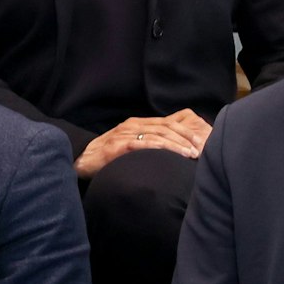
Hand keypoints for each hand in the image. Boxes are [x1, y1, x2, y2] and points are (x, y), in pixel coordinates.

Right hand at [73, 108, 210, 178]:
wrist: (81, 160)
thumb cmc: (109, 156)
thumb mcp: (131, 145)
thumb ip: (148, 143)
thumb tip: (172, 149)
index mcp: (138, 123)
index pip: (169, 123)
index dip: (187, 131)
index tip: (202, 142)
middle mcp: (133, 125)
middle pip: (166, 127)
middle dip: (187, 138)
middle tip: (202, 149)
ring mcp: (125, 134)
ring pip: (157, 134)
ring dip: (177, 144)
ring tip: (191, 154)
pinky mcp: (118, 145)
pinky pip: (142, 143)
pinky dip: (159, 147)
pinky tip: (171, 153)